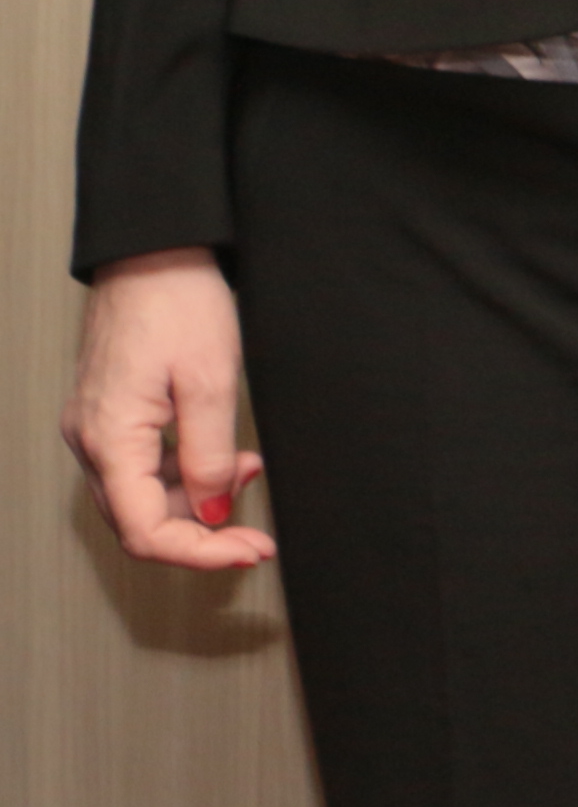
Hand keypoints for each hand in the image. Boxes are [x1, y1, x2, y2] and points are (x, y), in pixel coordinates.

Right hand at [61, 250, 270, 573]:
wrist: (153, 253)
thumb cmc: (178, 303)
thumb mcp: (211, 383)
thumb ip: (210, 457)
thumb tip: (215, 514)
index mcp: (110, 439)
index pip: (146, 531)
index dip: (200, 553)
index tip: (252, 551)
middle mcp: (91, 442)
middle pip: (141, 521)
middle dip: (203, 536)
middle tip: (258, 536)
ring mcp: (96, 429)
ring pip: (142, 497)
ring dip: (197, 503)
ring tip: (250, 474)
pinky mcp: (109, 415)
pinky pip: (141, 467)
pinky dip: (184, 474)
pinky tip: (226, 459)